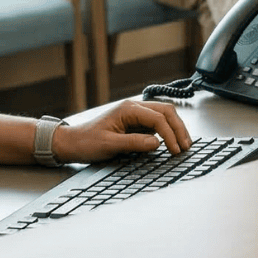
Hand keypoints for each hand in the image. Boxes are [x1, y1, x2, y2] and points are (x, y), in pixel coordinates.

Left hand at [52, 99, 192, 161]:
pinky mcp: (134, 123)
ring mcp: (135, 114)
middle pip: (166, 111)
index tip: (176, 150)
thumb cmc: (86, 142)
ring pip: (164, 115)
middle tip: (186, 146)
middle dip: (179, 128)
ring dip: (175, 128)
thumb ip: (134, 143)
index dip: (170, 134)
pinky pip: (156, 123)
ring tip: (183, 144)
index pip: (158, 118)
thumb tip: (157, 143)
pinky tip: (171, 141)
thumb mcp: (108, 145)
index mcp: (128, 109)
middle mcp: (133, 108)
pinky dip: (167, 131)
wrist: (71, 143)